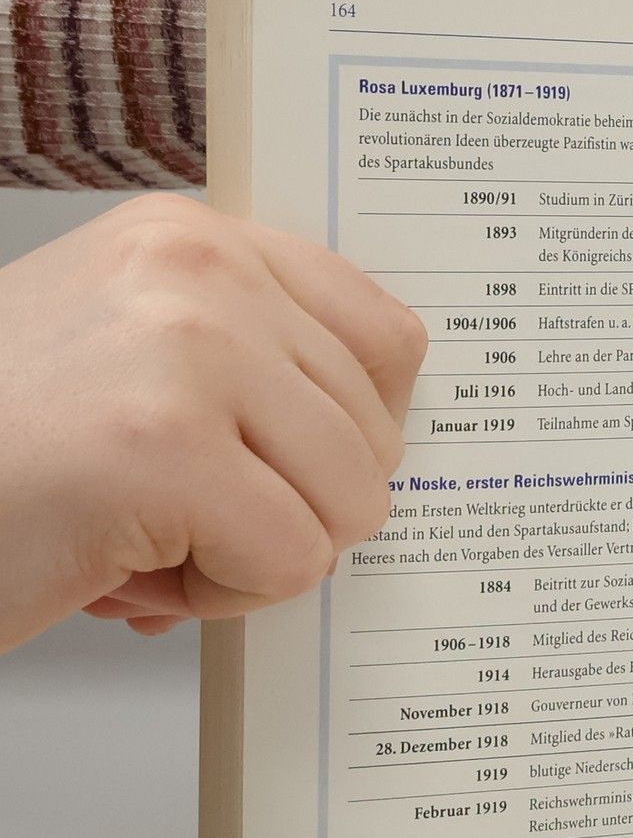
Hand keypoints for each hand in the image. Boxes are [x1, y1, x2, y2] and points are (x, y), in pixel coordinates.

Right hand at [0, 194, 425, 651]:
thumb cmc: (1, 457)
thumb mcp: (133, 359)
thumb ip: (253, 362)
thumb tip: (389, 425)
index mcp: (193, 239)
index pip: (386, 339)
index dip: (347, 432)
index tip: (272, 461)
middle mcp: (197, 272)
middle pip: (376, 437)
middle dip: (286, 505)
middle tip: (166, 508)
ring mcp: (185, 352)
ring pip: (350, 504)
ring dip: (252, 554)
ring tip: (139, 530)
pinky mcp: (166, 450)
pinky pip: (292, 561)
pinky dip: (218, 598)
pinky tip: (123, 567)